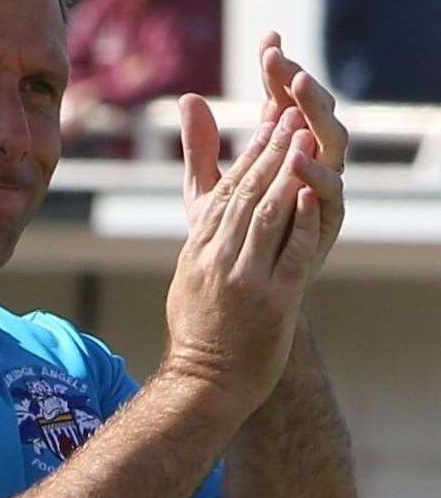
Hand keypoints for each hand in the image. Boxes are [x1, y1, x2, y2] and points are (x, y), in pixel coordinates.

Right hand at [164, 103, 323, 414]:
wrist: (205, 381)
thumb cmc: (199, 331)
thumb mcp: (187, 276)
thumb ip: (200, 234)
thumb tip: (204, 204)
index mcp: (197, 251)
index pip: (224, 193)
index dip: (248, 156)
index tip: (266, 126)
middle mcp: (217, 259)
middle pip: (245, 195)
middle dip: (270, 152)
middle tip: (290, 117)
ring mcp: (244, 279)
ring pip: (266, 215)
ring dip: (286, 172)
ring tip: (304, 140)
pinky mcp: (272, 301)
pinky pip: (288, 253)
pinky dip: (299, 221)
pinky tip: (309, 193)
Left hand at [180, 32, 346, 281]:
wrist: (242, 295)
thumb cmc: (230, 241)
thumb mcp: (208, 192)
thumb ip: (200, 148)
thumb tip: (187, 98)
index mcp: (284, 151)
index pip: (285, 99)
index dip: (277, 72)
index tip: (268, 40)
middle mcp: (310, 164)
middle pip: (313, 114)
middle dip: (298, 86)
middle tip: (282, 62)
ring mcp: (322, 191)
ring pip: (333, 145)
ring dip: (317, 120)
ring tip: (297, 98)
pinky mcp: (327, 223)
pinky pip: (332, 196)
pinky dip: (318, 178)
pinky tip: (301, 161)